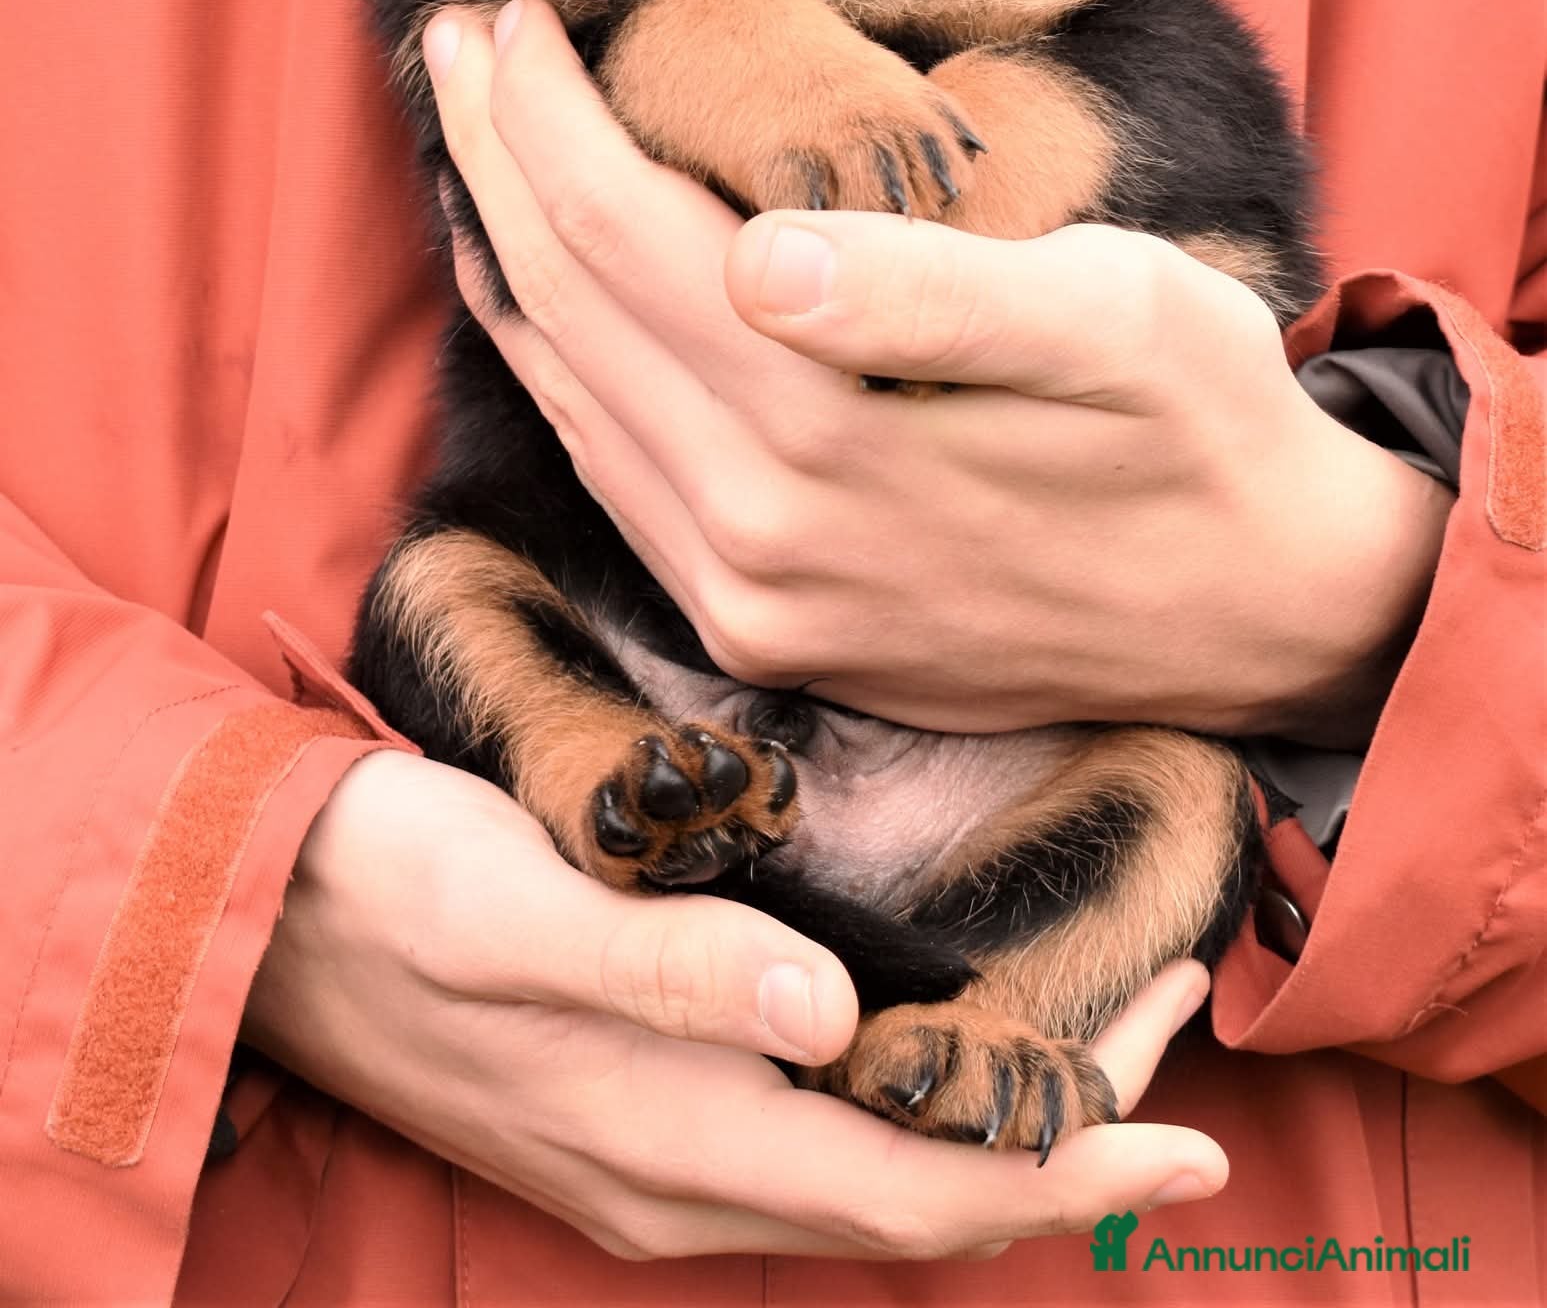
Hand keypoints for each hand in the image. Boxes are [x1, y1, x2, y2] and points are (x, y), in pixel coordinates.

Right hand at [243, 752, 1225, 1258]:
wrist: (265, 915)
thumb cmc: (395, 887)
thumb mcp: (522, 906)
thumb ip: (671, 967)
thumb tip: (831, 1010)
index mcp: (671, 1139)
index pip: (915, 1194)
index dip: (1062, 1169)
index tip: (1189, 1135)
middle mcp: (677, 1182)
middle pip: (913, 1201)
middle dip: (1057, 1137)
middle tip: (1166, 1022)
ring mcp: (650, 1164)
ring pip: (867, 1183)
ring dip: (987, 1126)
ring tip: (1087, 1039)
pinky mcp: (626, 1122)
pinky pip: (809, 1155)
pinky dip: (903, 1111)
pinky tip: (930, 1046)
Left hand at [423, 0, 1450, 743]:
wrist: (1265, 613)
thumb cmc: (1202, 423)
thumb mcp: (1117, 316)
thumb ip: (930, 294)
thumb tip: (757, 255)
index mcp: (833, 440)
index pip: (622, 241)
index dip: (545, 121)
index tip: (505, 21)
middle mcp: (758, 541)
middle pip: (567, 315)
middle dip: (491, 166)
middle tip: (452, 50)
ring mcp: (750, 604)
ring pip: (567, 401)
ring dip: (502, 260)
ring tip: (467, 148)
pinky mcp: (762, 637)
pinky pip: (612, 482)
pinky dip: (555, 372)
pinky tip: (535, 302)